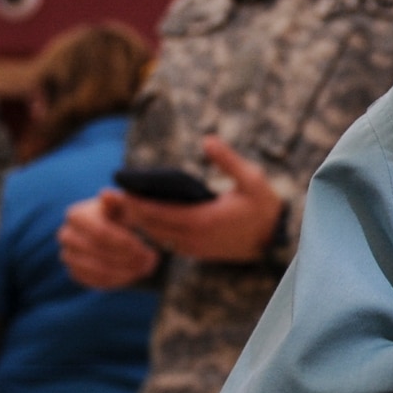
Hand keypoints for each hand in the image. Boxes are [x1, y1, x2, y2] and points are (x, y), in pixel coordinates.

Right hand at [60, 192, 161, 288]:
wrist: (116, 230)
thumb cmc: (122, 214)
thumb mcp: (124, 205)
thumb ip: (118, 200)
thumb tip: (106, 194)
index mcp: (76, 215)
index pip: (100, 232)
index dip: (124, 242)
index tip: (145, 248)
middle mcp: (66, 235)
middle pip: (98, 252)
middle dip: (127, 258)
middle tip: (151, 260)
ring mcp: (68, 255)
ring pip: (96, 270)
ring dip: (125, 271)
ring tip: (146, 267)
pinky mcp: (75, 272)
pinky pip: (95, 282)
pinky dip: (117, 280)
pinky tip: (133, 274)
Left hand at [116, 137, 283, 262]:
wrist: (276, 240)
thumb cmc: (264, 207)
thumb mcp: (252, 179)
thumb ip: (228, 160)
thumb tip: (207, 140)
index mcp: (203, 219)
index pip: (160, 213)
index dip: (138, 204)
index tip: (122, 192)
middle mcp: (195, 237)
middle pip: (153, 226)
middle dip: (134, 212)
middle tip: (116, 198)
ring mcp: (196, 247)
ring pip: (158, 237)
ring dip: (142, 223)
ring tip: (127, 207)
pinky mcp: (199, 253)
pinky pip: (169, 243)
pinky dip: (155, 231)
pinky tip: (149, 220)